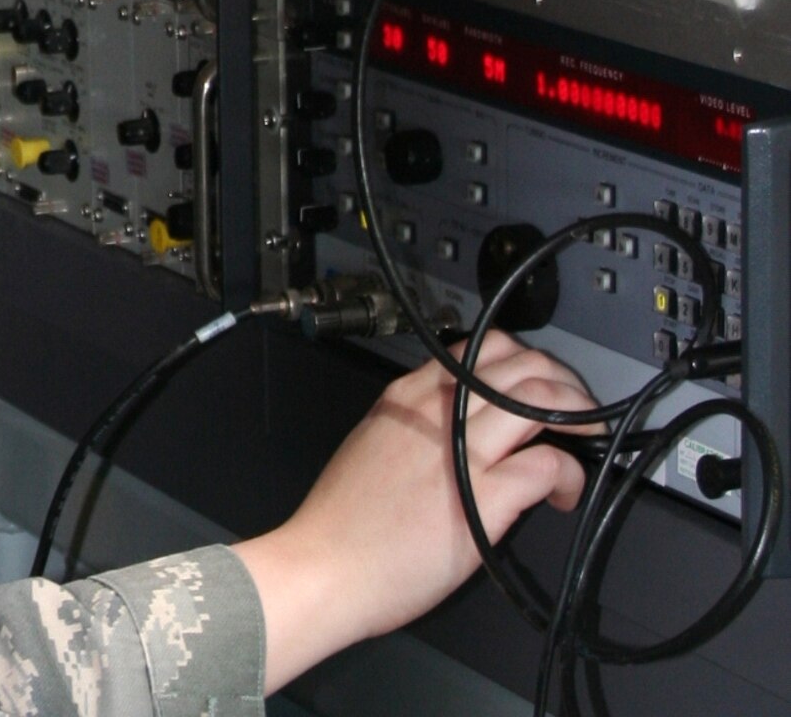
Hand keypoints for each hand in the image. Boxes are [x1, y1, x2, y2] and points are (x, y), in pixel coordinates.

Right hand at [229, 332, 596, 691]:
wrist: (326, 564)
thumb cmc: (344, 518)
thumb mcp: (374, 442)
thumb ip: (417, 426)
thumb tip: (461, 431)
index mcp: (408, 395)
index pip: (478, 348)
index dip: (521, 361)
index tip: (538, 384)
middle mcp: (437, 411)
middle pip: (520, 365)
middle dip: (562, 382)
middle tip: (575, 410)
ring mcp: (462, 450)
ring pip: (540, 401)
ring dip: (579, 416)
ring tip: (585, 441)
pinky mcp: (483, 498)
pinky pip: (546, 464)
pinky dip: (569, 474)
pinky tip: (564, 493)